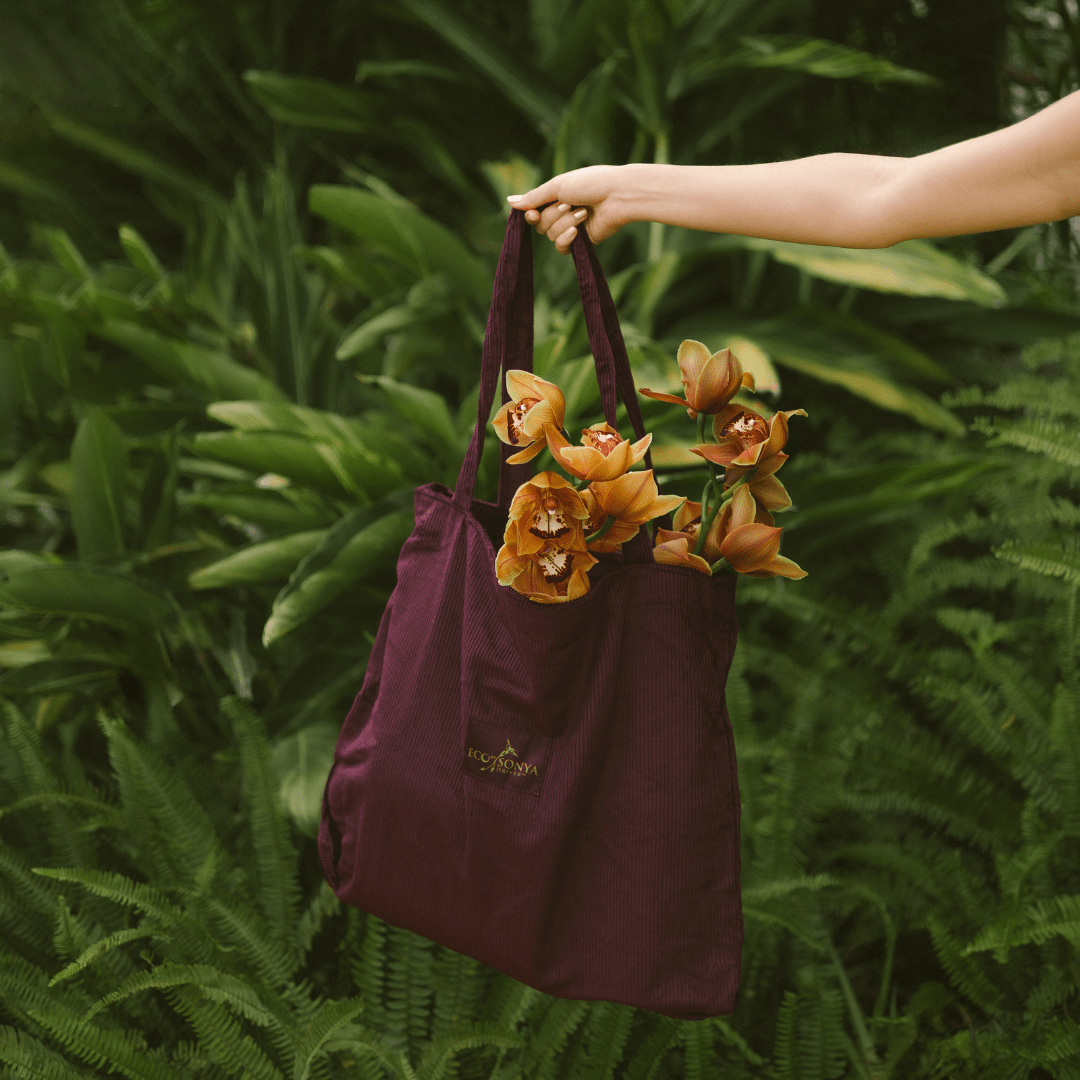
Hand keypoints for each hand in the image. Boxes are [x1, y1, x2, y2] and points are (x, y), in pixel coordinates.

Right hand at [507, 165, 625, 252]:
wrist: (617, 195)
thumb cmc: (590, 184)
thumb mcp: (557, 186)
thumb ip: (534, 197)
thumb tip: (509, 202)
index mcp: (556, 197)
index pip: (532, 211)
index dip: (530, 215)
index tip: (532, 213)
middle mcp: (561, 213)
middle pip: (540, 225)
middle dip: (552, 215)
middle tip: (569, 203)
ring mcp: (571, 228)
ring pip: (551, 235)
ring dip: (565, 222)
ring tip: (583, 212)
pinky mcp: (581, 242)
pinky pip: (561, 248)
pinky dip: (567, 238)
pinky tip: (578, 230)